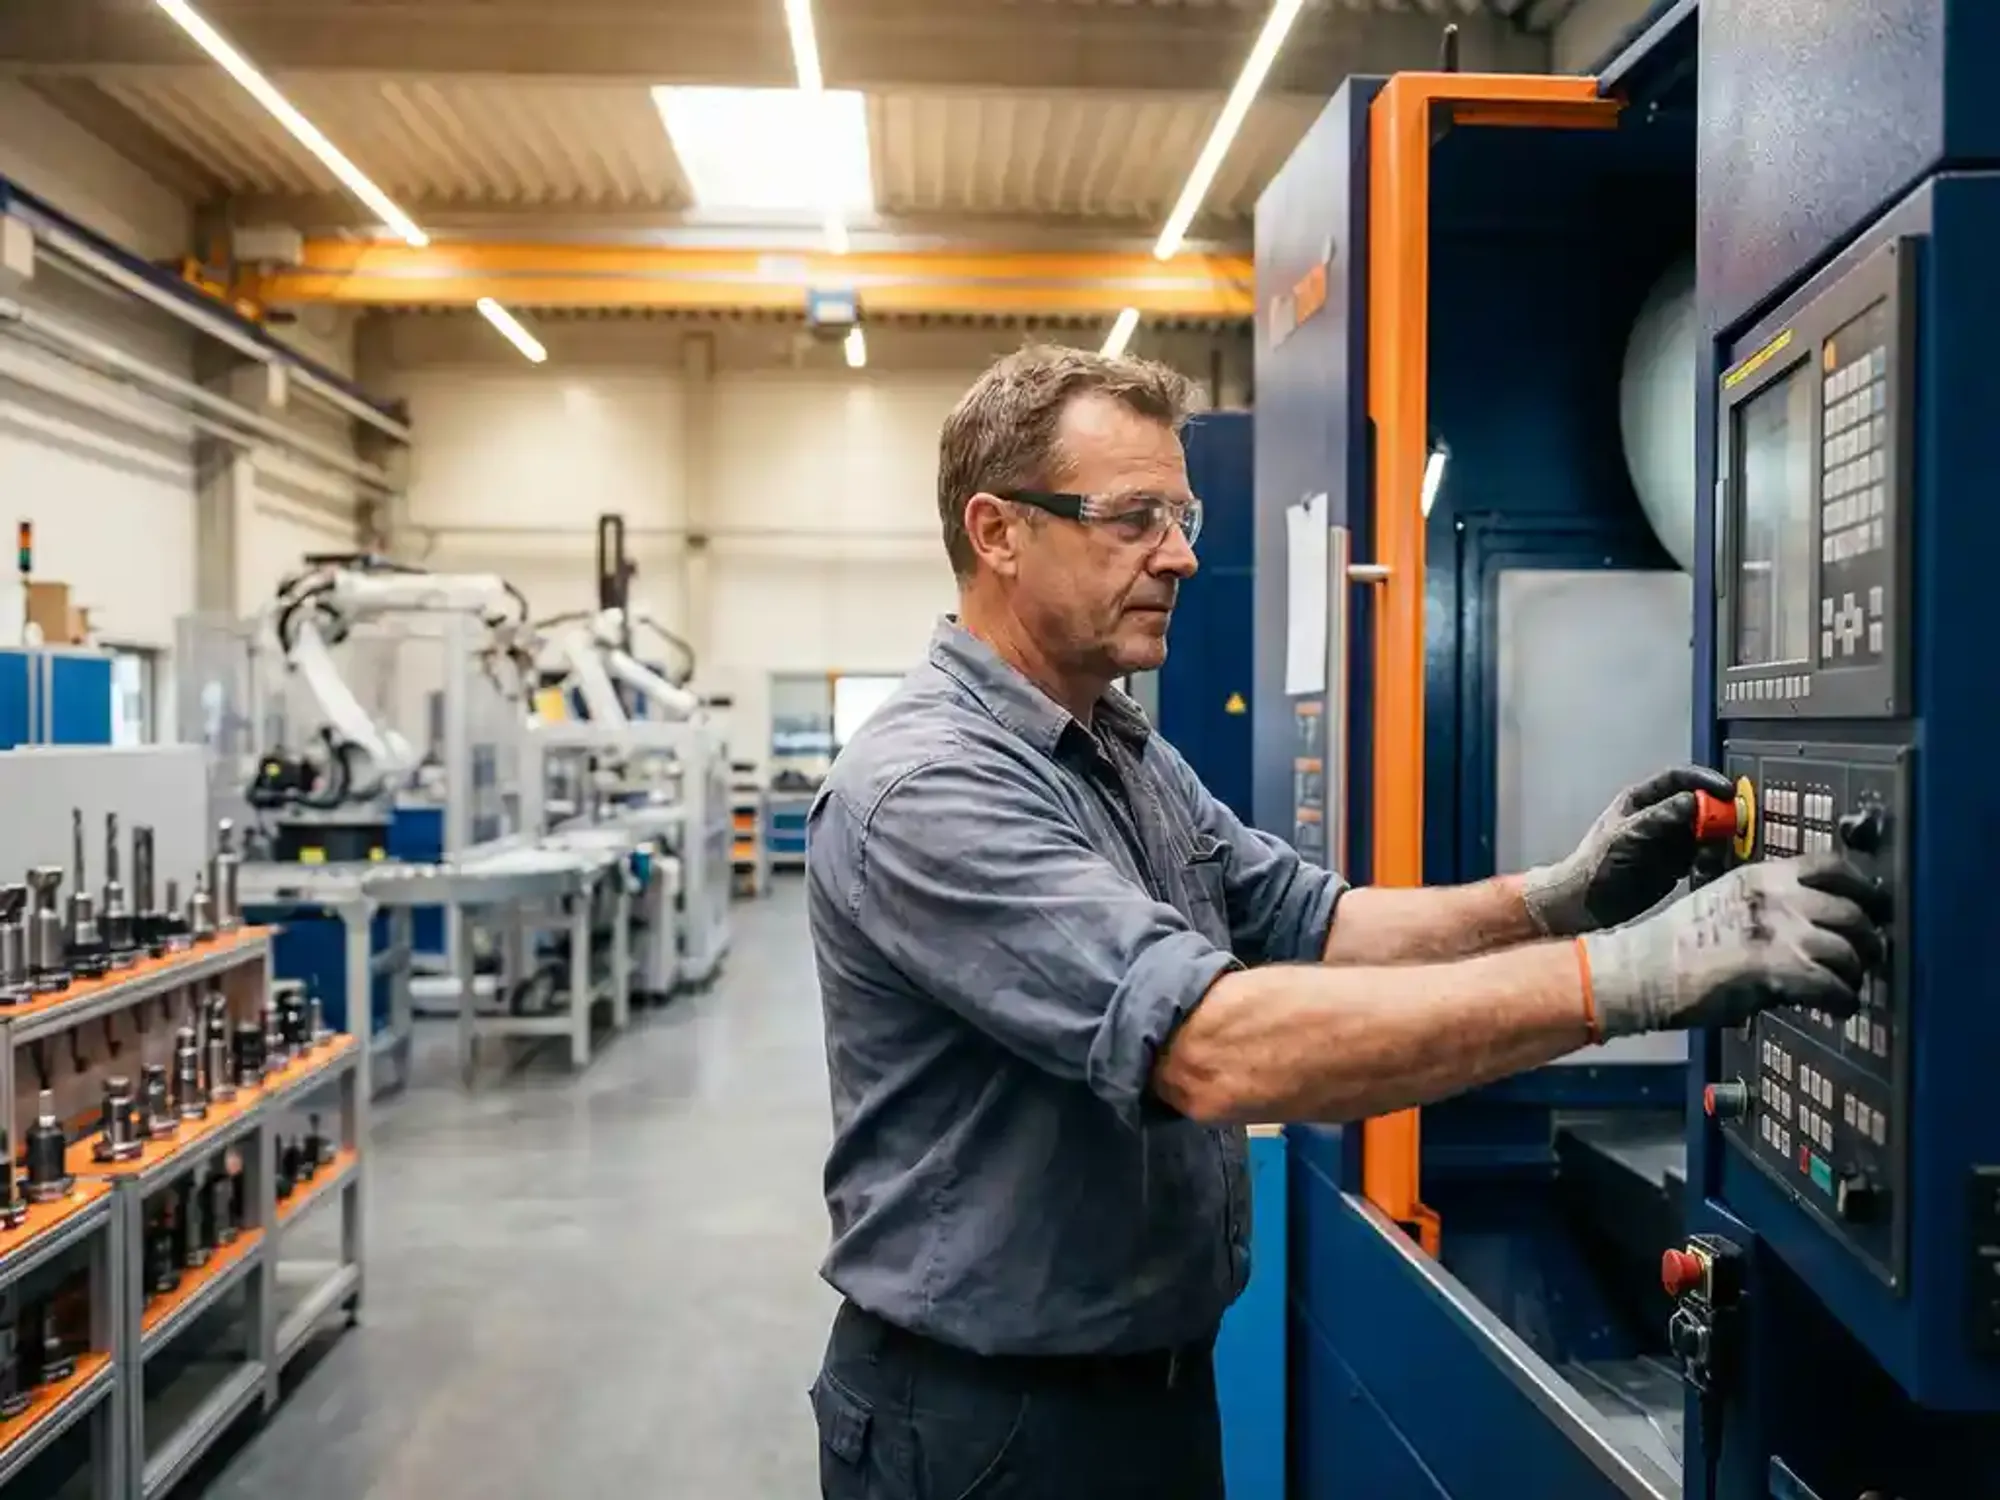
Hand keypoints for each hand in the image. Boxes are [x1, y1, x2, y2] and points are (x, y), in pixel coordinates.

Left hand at [1522, 765, 1737, 935]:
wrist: (1587, 904)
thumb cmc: (1597, 863)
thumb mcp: (1628, 835)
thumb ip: (1661, 817)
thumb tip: (1696, 800)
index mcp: (1643, 800)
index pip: (1680, 779)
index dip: (1705, 781)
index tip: (1728, 792)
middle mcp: (1661, 815)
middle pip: (1701, 805)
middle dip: (1718, 816)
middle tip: (1730, 831)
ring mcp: (1671, 840)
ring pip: (1707, 832)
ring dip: (1715, 844)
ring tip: (1707, 861)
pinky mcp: (1678, 863)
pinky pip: (1704, 857)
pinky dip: (1709, 863)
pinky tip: (1702, 874)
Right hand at [1579, 853, 1889, 1037]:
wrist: (1641, 970)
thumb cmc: (1674, 944)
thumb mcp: (1722, 902)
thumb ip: (1767, 906)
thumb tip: (1809, 928)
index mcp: (1761, 875)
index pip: (1832, 866)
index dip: (1863, 888)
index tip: (1871, 907)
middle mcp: (1776, 896)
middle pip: (1852, 911)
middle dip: (1866, 940)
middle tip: (1864, 959)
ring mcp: (1778, 931)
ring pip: (1849, 951)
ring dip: (1855, 974)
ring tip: (1846, 988)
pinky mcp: (1777, 969)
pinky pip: (1834, 986)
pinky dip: (1842, 1001)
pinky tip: (1836, 1008)